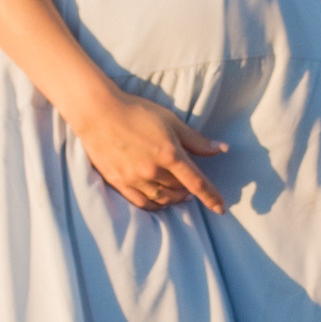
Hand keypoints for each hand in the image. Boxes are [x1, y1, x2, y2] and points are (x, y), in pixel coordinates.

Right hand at [75, 86, 229, 213]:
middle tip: (190, 186)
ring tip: (177, 193)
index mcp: (169, 154)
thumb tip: (222, 149)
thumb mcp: (171, 121)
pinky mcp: (119, 183)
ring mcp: (134, 179)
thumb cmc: (137, 112)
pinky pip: (142, 203)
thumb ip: (196, 140)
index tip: (221, 209)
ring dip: (174, 199)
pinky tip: (158, 199)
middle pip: (179, 191)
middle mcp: (153, 171)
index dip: (211, 197)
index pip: (197, 183)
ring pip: (162, 200)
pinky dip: (155, 205)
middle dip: (189, 192)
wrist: (98, 113)